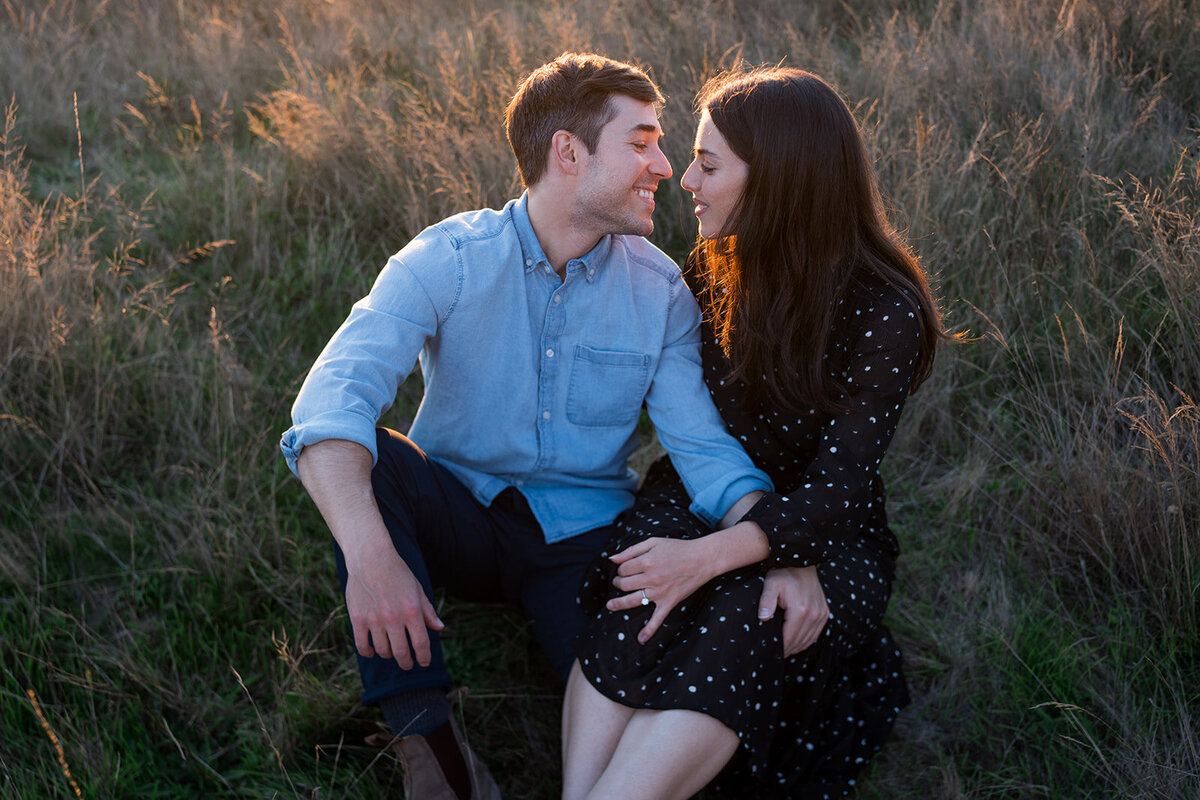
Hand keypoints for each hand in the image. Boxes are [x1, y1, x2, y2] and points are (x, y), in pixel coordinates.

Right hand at [345, 540, 443, 669]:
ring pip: (383, 651)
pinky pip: (362, 645)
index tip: (424, 662)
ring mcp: (374, 620)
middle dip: (407, 663)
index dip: (424, 657)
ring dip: (389, 656)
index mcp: (412, 611)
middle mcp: (394, 618)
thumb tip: (439, 628)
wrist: (370, 558)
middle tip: (408, 664)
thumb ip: (428, 611)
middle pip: (401, 653)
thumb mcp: (417, 589)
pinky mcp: (358, 619)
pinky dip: (369, 652)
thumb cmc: (397, 572)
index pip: (421, 644)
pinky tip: (373, 651)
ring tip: (392, 653)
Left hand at [606, 537, 715, 644]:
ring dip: (619, 603)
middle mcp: (652, 578)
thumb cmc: (678, 548)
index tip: (625, 568)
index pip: (623, 569)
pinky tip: (640, 639)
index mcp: (647, 561)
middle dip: (618, 582)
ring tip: (610, 605)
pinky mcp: (669, 602)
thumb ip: (631, 550)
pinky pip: (657, 619)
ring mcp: (660, 592)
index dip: (621, 568)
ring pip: (633, 601)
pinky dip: (649, 630)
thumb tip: (612, 559)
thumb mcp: (653, 542)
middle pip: (625, 584)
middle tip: (620, 581)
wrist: (702, 559)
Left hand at [758, 566, 827, 656]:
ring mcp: (821, 614)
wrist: (802, 562)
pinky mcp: (825, 613)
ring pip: (808, 640)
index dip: (780, 648)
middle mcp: (814, 614)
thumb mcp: (771, 584)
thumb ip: (766, 601)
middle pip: (799, 641)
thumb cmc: (784, 573)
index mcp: (800, 610)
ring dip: (796, 647)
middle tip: (776, 654)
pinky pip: (815, 634)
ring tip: (785, 650)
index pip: (789, 638)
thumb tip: (763, 618)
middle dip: (787, 649)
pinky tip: (796, 642)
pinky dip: (806, 640)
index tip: (771, 652)